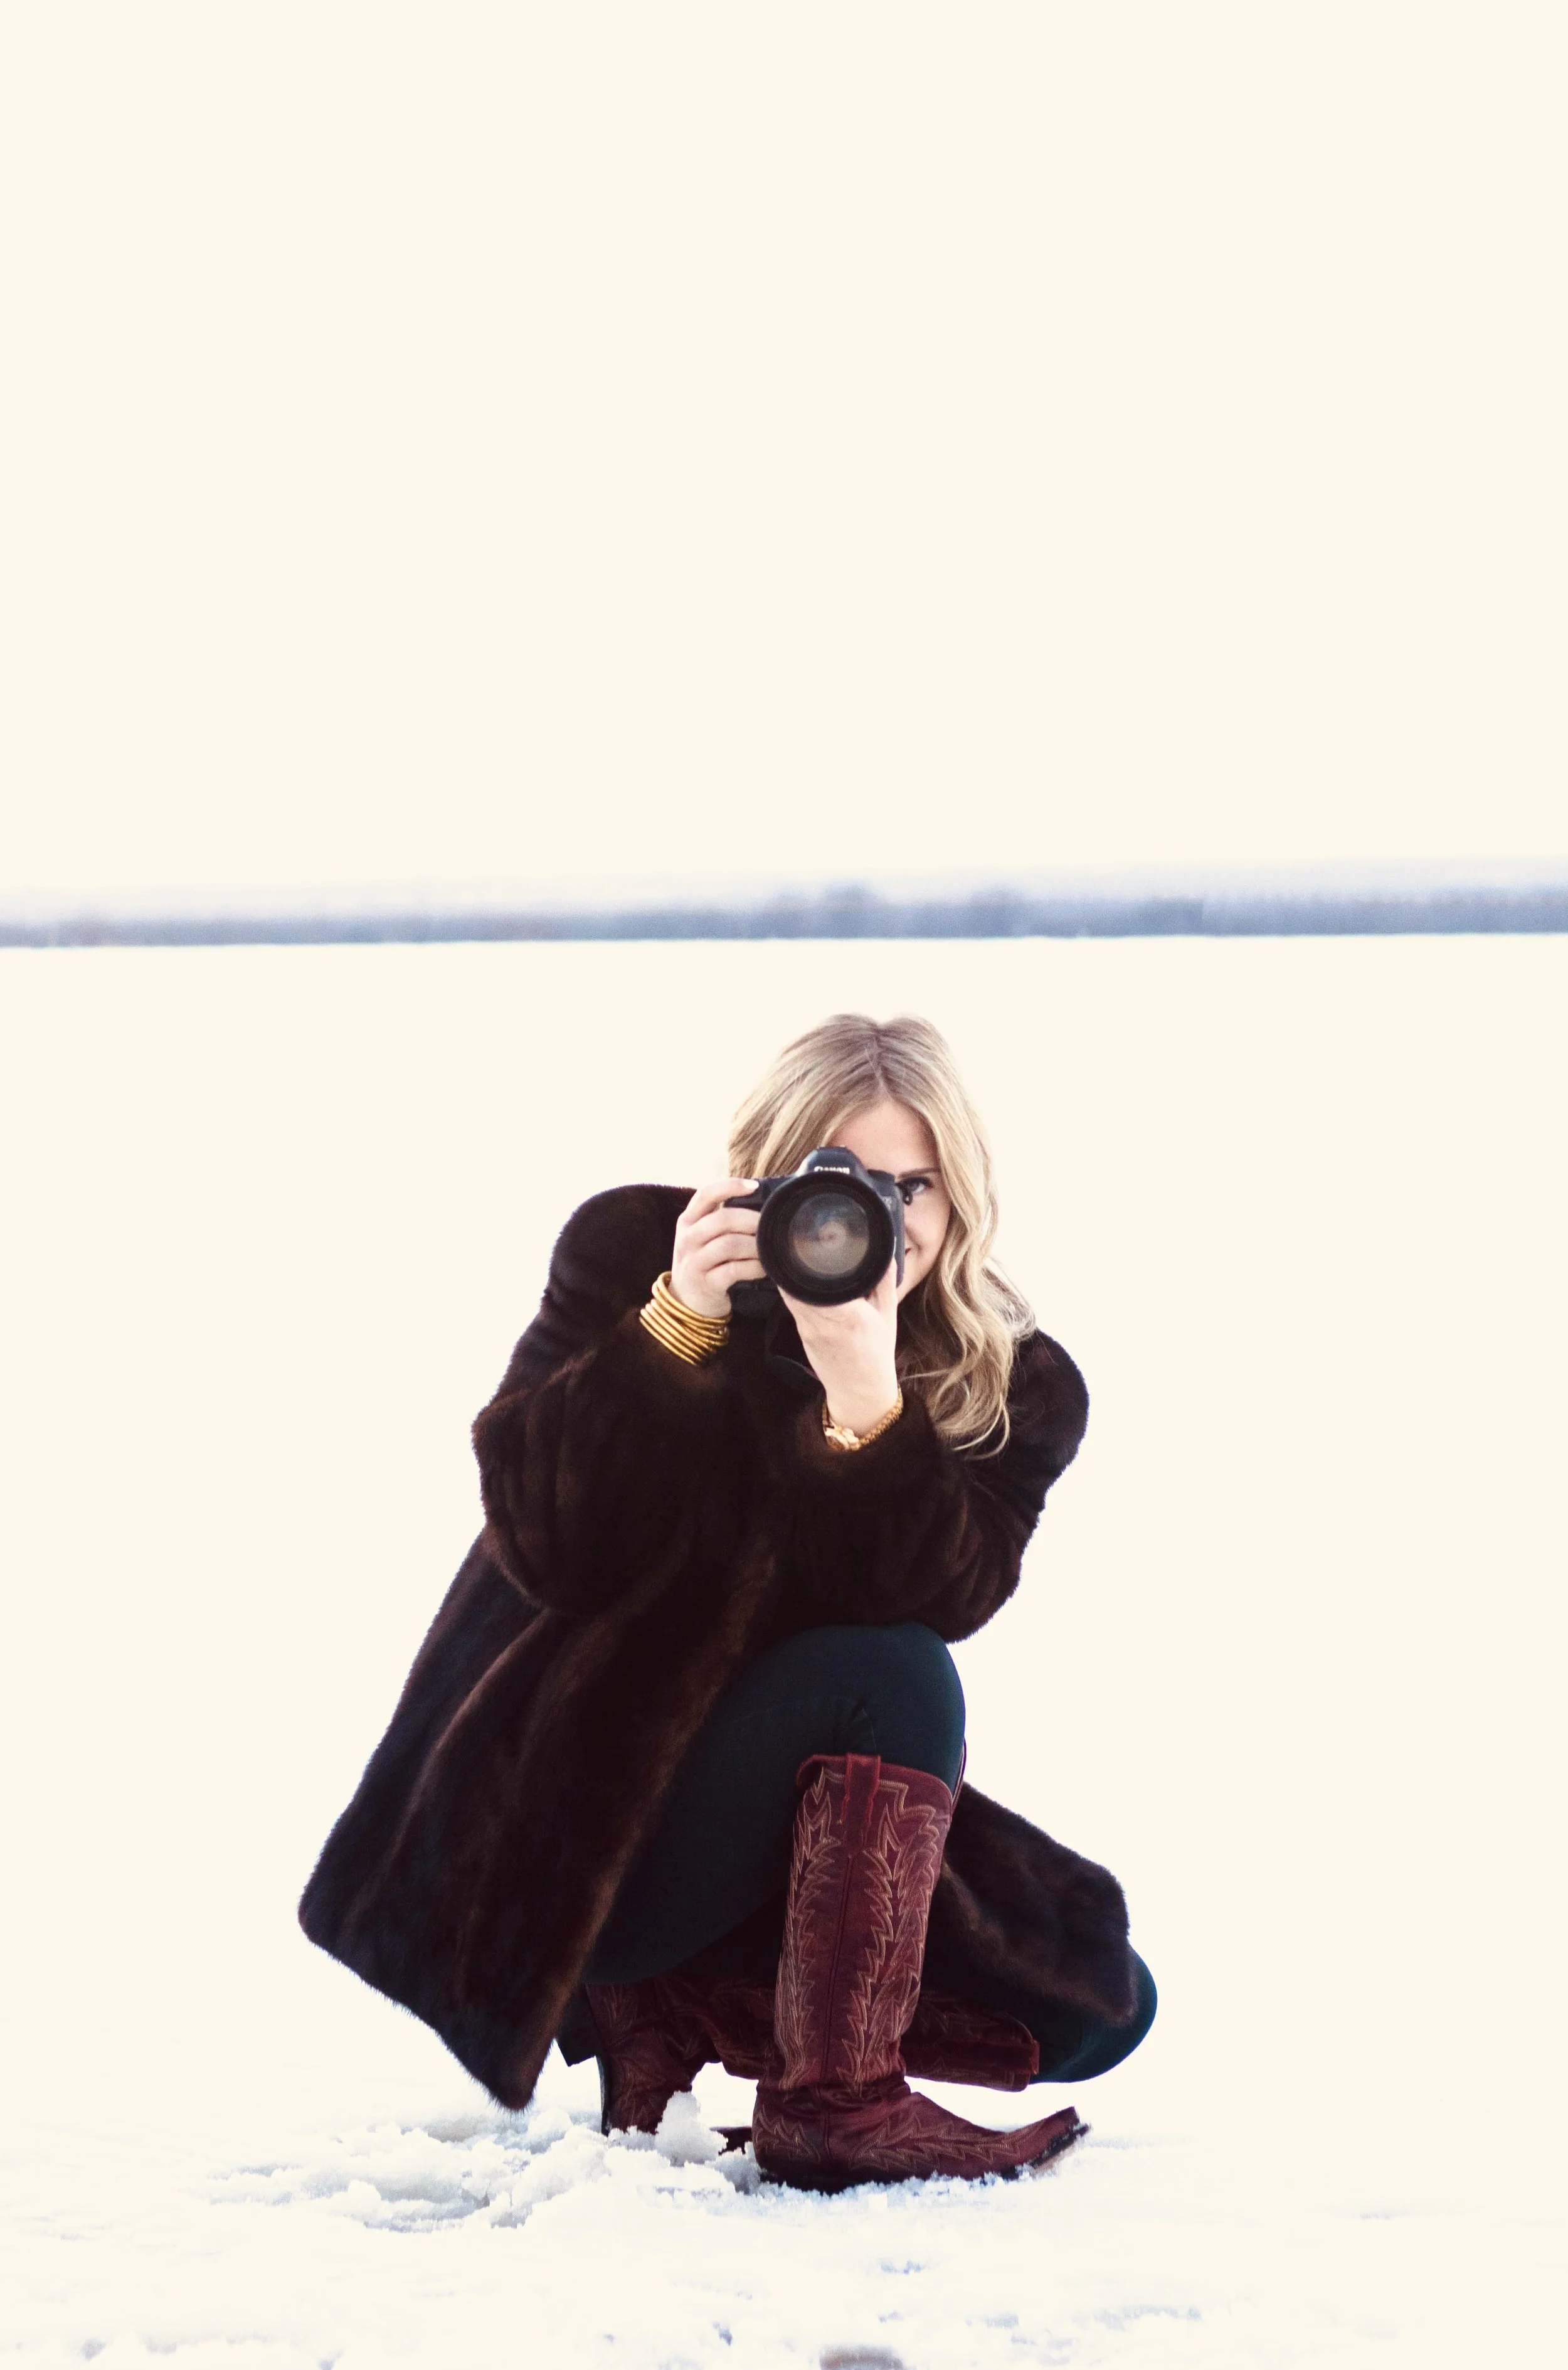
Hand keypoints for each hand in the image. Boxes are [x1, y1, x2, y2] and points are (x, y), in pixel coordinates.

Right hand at [670, 1179, 765, 1317]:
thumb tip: (758, 1199)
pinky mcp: (705, 1283)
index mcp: (687, 1221)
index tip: (754, 1187)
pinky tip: (763, 1268)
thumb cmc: (703, 1262)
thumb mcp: (701, 1237)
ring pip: (730, 1244)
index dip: (730, 1186)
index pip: (705, 1194)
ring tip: (767, 1249)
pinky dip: (754, 1267)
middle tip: (769, 1226)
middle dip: (752, 1221)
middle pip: (723, 1219)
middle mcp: (687, 1239)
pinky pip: (735, 1269)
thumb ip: (720, 1219)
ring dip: (755, 1246)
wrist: (688, 1302)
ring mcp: (694, 1262)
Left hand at [781, 1259, 900, 1436]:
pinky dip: (794, 1290)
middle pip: (798, 1283)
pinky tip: (800, 1278)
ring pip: (790, 1293)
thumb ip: (884, 1282)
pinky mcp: (800, 1334)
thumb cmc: (877, 1352)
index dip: (810, 1260)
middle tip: (802, 1241)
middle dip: (797, 1262)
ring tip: (798, 1254)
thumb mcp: (888, 1315)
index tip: (812, 1242)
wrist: (860, 1391)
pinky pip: (792, 1305)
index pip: (819, 1281)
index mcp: (848, 1315)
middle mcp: (823, 1321)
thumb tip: (885, 1252)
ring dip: (792, 1275)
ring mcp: (807, 1328)